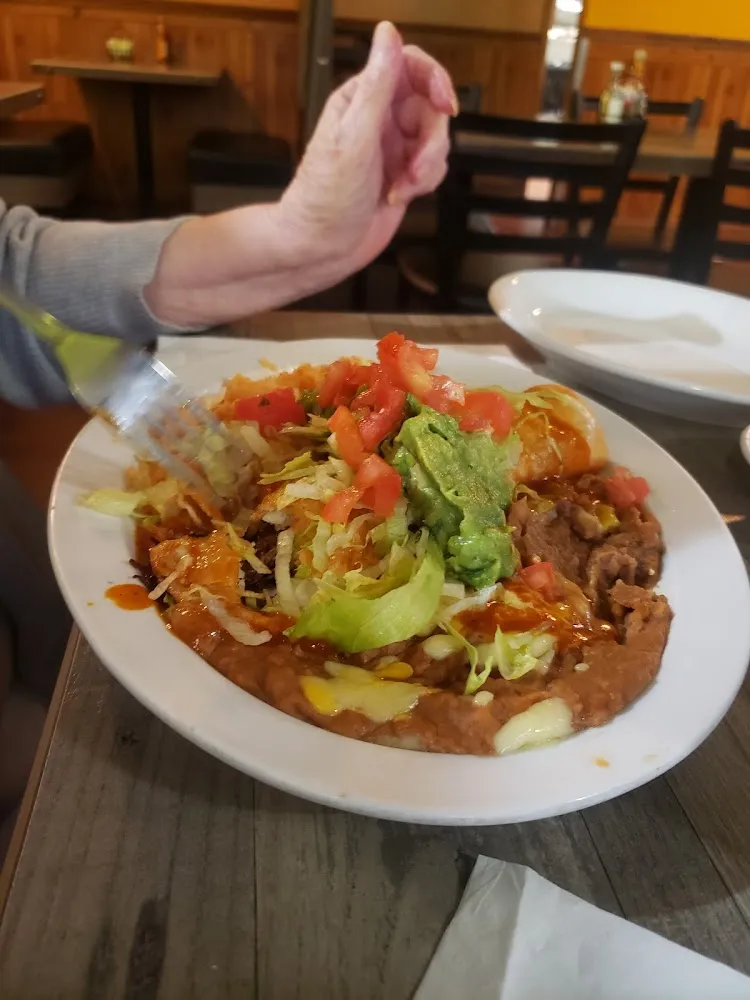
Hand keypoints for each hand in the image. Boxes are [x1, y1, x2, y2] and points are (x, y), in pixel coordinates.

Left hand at [280, 20, 456, 274]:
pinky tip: (399, 196)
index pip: (409, 67)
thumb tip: (388, 33)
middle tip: (415, 168)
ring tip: (402, 187)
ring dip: (427, 167)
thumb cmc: (324, 198)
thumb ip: (376, 86)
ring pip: (436, 141)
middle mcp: (379, 119)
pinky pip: (433, 168)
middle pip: (430, 108)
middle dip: (431, 140)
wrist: (320, 249)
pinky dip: (424, 184)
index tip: (445, 105)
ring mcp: (392, 149)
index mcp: (361, 99)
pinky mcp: (402, 176)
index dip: (434, 80)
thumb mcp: (354, 138)